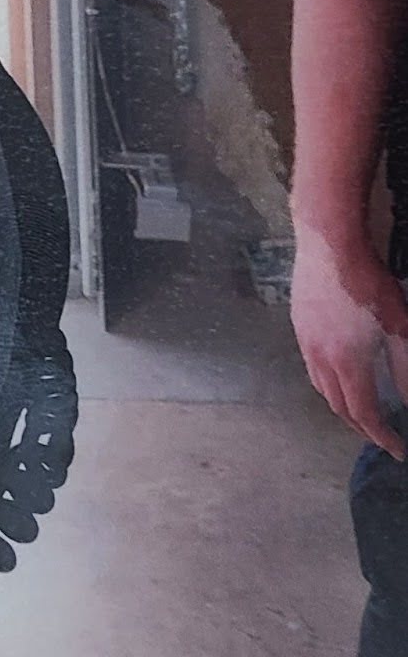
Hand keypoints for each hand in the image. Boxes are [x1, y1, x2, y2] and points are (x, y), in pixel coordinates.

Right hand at [292, 231, 407, 457]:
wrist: (328, 245)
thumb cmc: (369, 284)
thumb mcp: (399, 328)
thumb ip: (404, 369)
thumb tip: (407, 401)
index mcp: (348, 363)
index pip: (364, 413)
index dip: (381, 436)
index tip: (398, 449)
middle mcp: (320, 358)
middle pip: (337, 405)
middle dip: (360, 427)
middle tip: (381, 435)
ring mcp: (305, 341)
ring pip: (320, 387)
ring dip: (341, 406)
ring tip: (360, 410)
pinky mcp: (298, 324)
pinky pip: (311, 366)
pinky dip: (327, 382)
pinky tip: (338, 372)